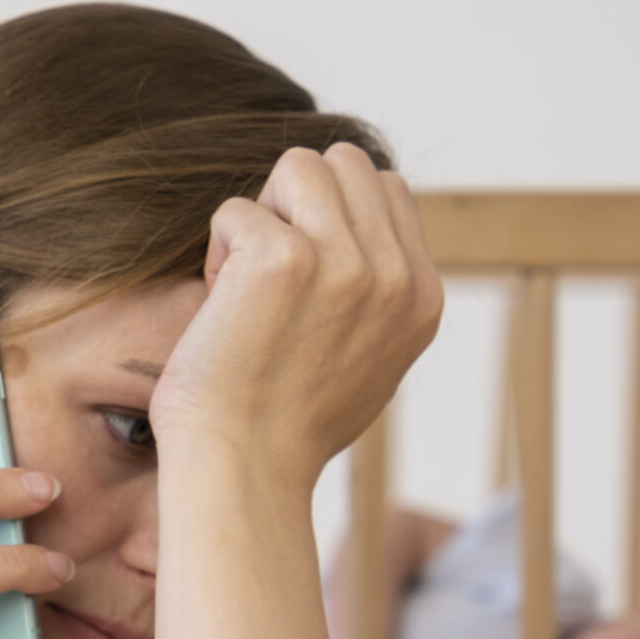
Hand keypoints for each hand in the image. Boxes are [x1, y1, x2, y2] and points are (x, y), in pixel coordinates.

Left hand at [149, 143, 443, 485]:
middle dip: (296, 204)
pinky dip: (216, 253)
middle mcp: (395, 275)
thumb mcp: (369, 361)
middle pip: (345, 164)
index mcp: (423, 298)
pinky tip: (221, 311)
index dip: (330, 219)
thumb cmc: (285, 428)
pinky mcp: (283, 258)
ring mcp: (344, 262)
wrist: (244, 474)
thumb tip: (361, 235)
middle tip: (268, 280)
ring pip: (298, 166)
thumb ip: (379, 296)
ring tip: (245, 286)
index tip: (301, 285)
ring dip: (260, 217)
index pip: (387, 191)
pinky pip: (237, 209)